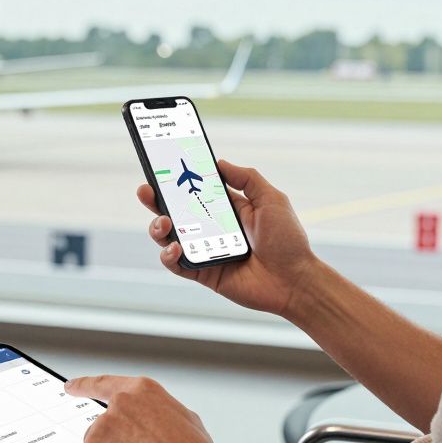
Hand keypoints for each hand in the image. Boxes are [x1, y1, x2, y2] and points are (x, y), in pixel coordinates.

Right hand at [139, 159, 319, 316]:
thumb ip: (247, 178)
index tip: (163, 167)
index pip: (196, 190)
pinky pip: (177, 264)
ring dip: (158, 227)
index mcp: (227, 208)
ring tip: (163, 221)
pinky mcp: (203, 273)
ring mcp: (206, 250)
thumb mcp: (271, 199)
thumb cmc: (288, 240)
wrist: (295, 280)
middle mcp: (213, 228)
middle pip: (176, 211)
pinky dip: (169, 255)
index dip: (178, 180)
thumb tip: (219, 162)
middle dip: (156, 200)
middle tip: (146, 190)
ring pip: (170, 237)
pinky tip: (175, 247)